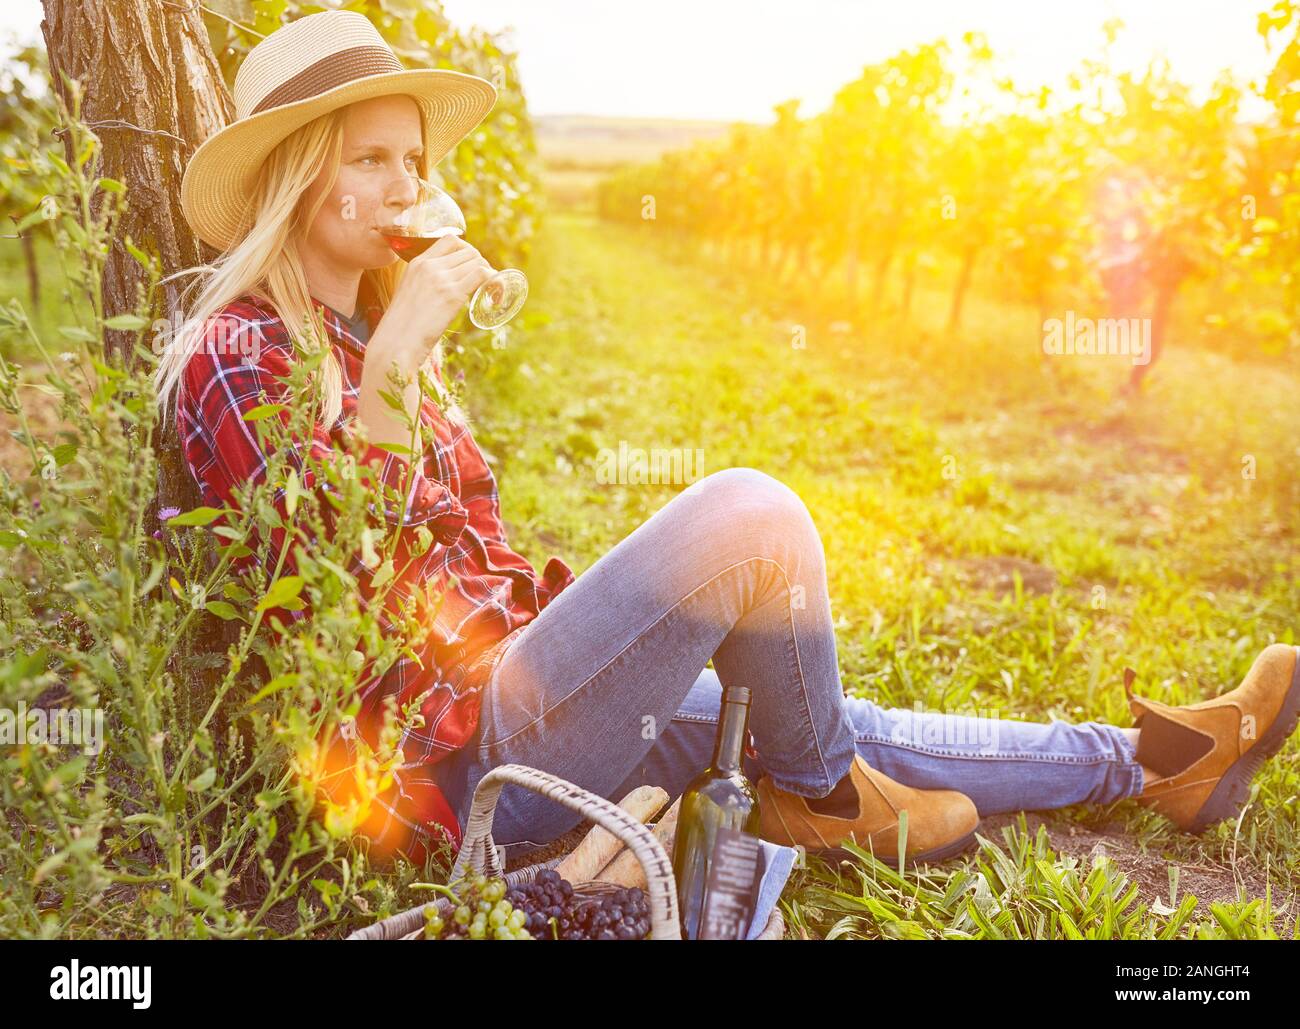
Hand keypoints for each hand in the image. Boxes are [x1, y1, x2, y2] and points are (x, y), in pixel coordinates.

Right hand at [357, 235, 492, 449]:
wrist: (395, 344)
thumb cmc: (401, 327)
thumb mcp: (409, 294)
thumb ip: (426, 283)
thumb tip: (445, 289)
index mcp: (417, 263)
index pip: (450, 240)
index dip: (466, 250)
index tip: (470, 266)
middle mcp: (430, 266)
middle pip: (468, 250)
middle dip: (480, 263)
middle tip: (484, 282)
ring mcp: (441, 279)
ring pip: (478, 261)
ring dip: (489, 273)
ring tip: (491, 290)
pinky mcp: (453, 295)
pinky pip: (482, 275)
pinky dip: (494, 282)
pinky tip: (494, 295)